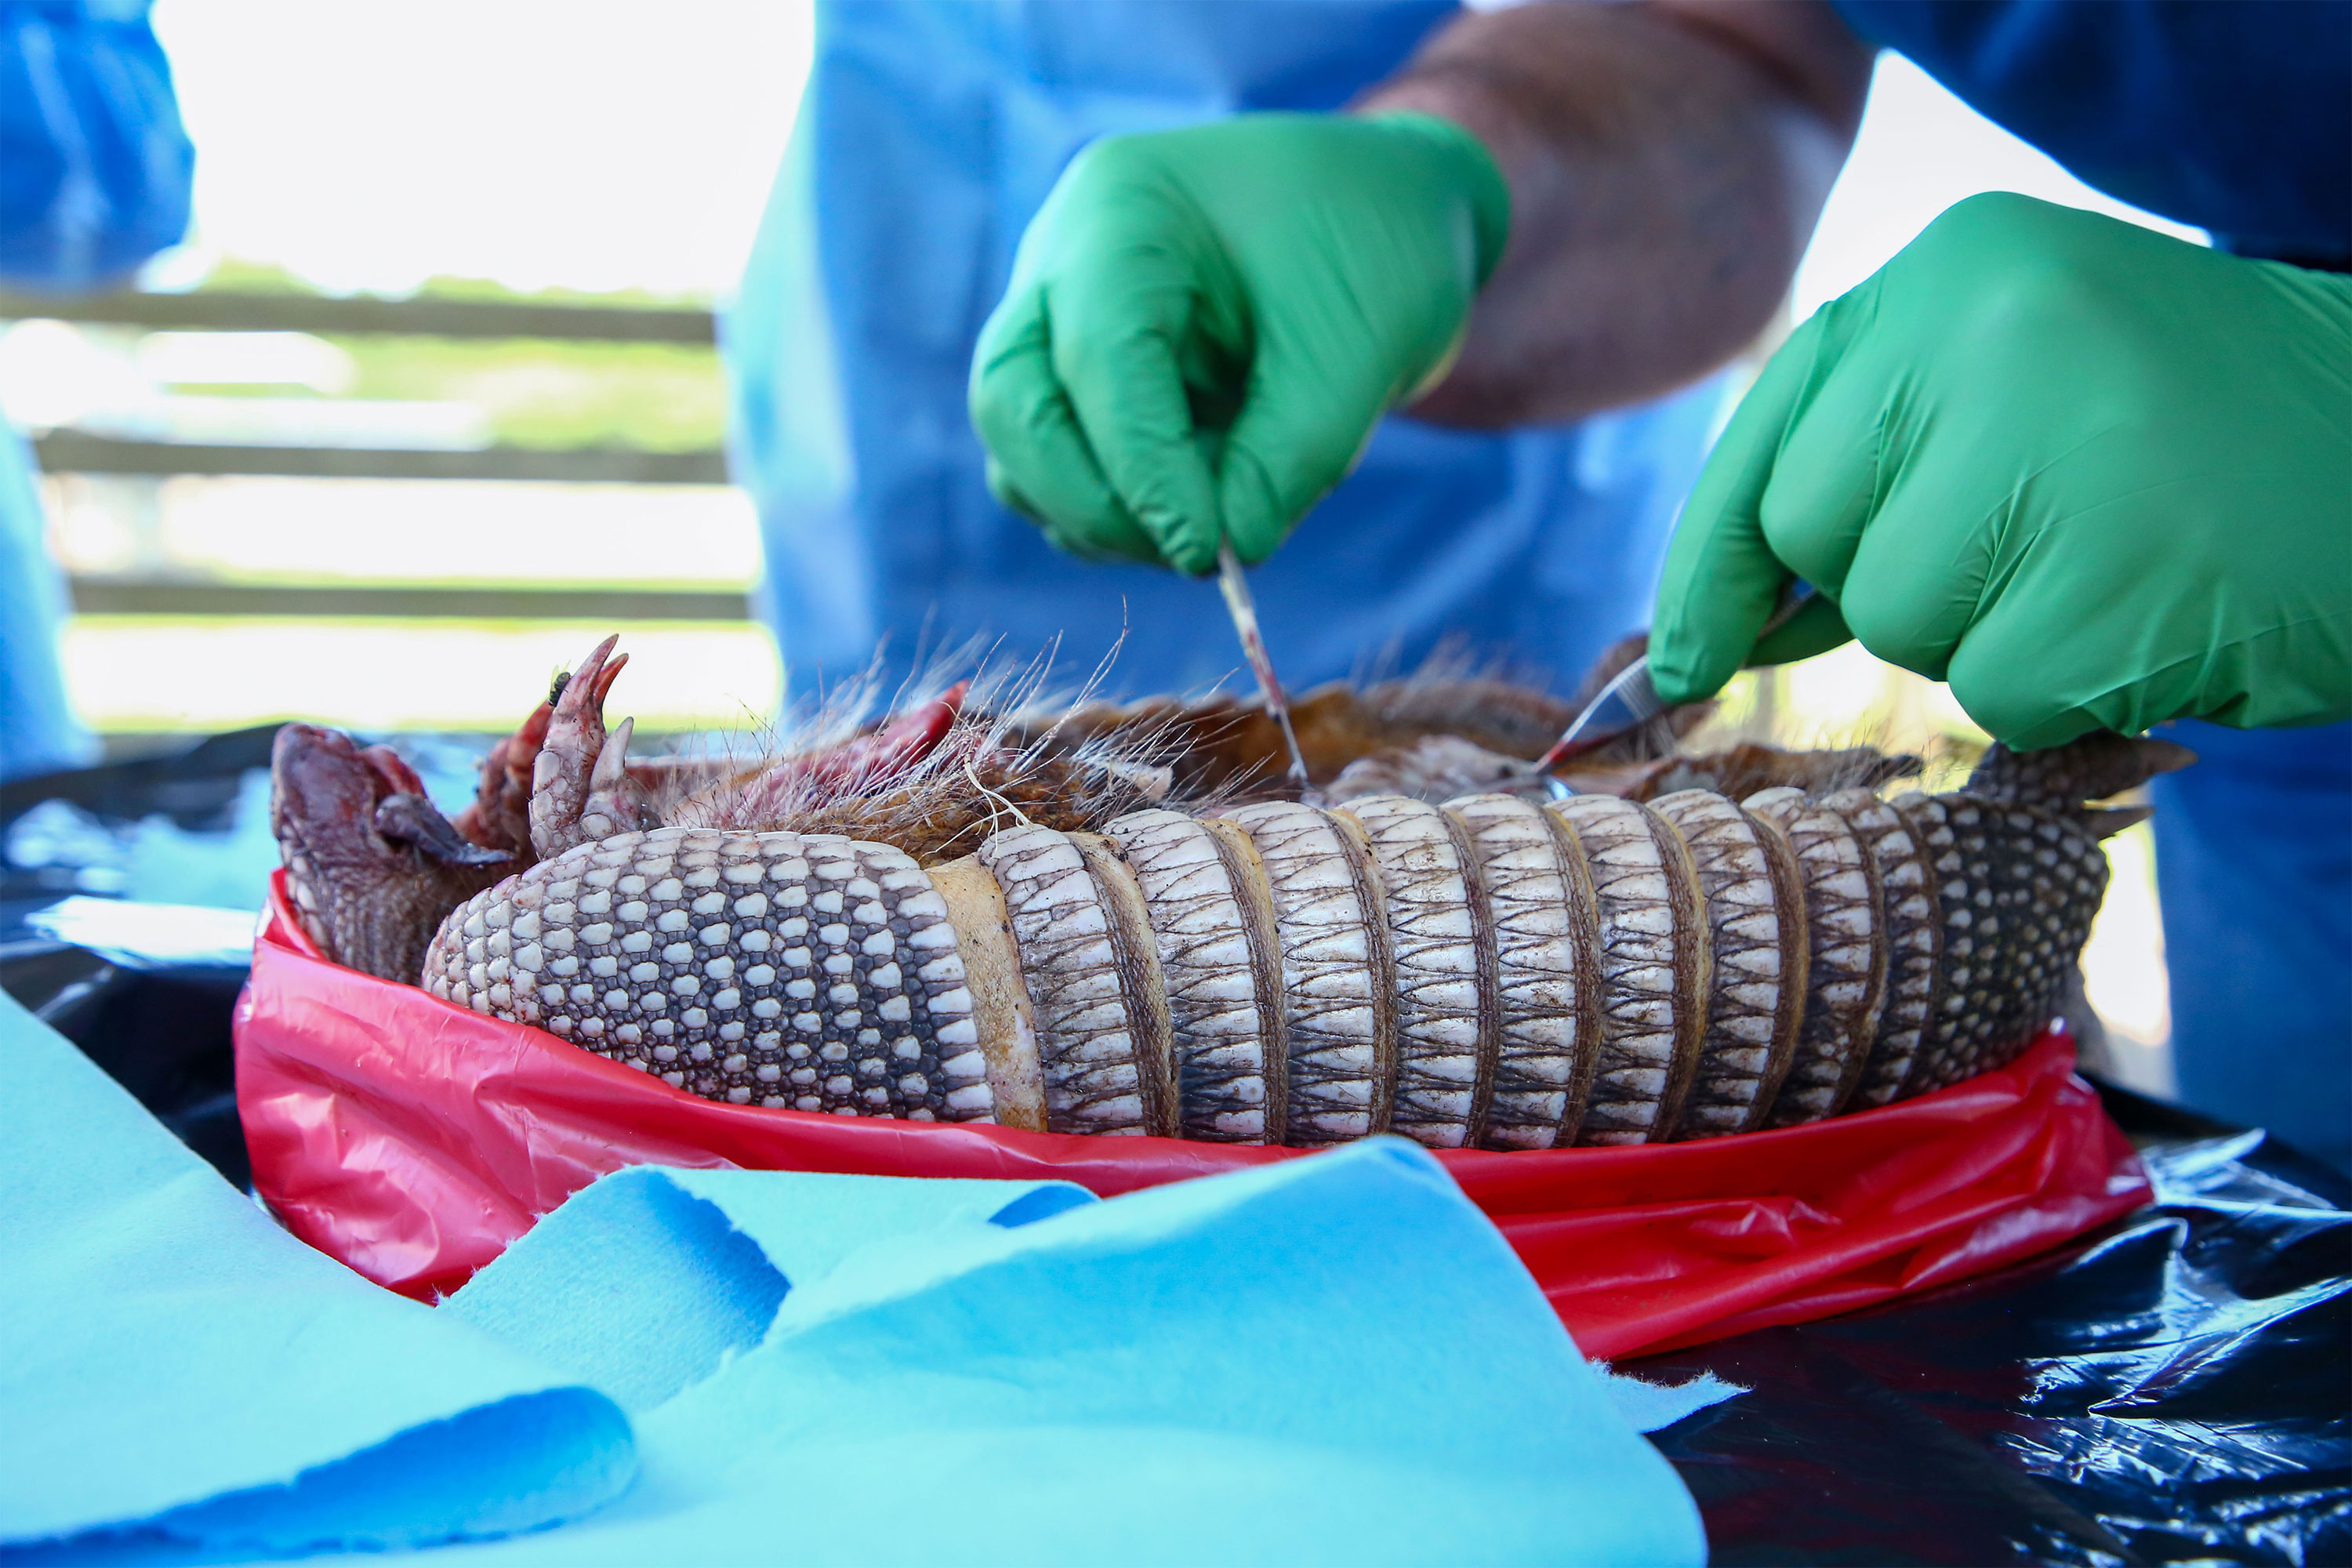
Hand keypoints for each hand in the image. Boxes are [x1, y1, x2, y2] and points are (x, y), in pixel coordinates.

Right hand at [968, 112, 1508, 574]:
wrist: (1387, 212)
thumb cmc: (1374, 249)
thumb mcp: (1357, 350)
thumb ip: (1288, 456)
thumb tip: (1224, 550)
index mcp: (1124, 210)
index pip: (1098, 359)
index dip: (1143, 470)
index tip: (1207, 553)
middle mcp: (1062, 258)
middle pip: (1013, 405)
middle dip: (1092, 501)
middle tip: (1196, 556)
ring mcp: (1057, 319)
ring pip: (1024, 451)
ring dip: (1106, 516)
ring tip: (1219, 524)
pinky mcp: (1076, 378)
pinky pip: (1060, 470)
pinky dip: (1122, 511)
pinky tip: (1205, 505)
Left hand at [1649, 193, 2351, 748]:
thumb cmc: (2172, 429)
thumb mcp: (2000, 392)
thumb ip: (1851, 483)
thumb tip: (1697, 638)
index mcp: (1950, 270)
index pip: (1763, 446)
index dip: (1713, 566)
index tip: (1687, 654)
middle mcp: (1992, 334)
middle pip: (1816, 539)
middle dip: (1893, 580)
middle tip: (2032, 537)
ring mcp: (2061, 450)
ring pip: (1906, 625)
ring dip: (1990, 633)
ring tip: (2109, 558)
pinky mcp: (2121, 577)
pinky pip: (2004, 691)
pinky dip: (2067, 686)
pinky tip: (2151, 612)